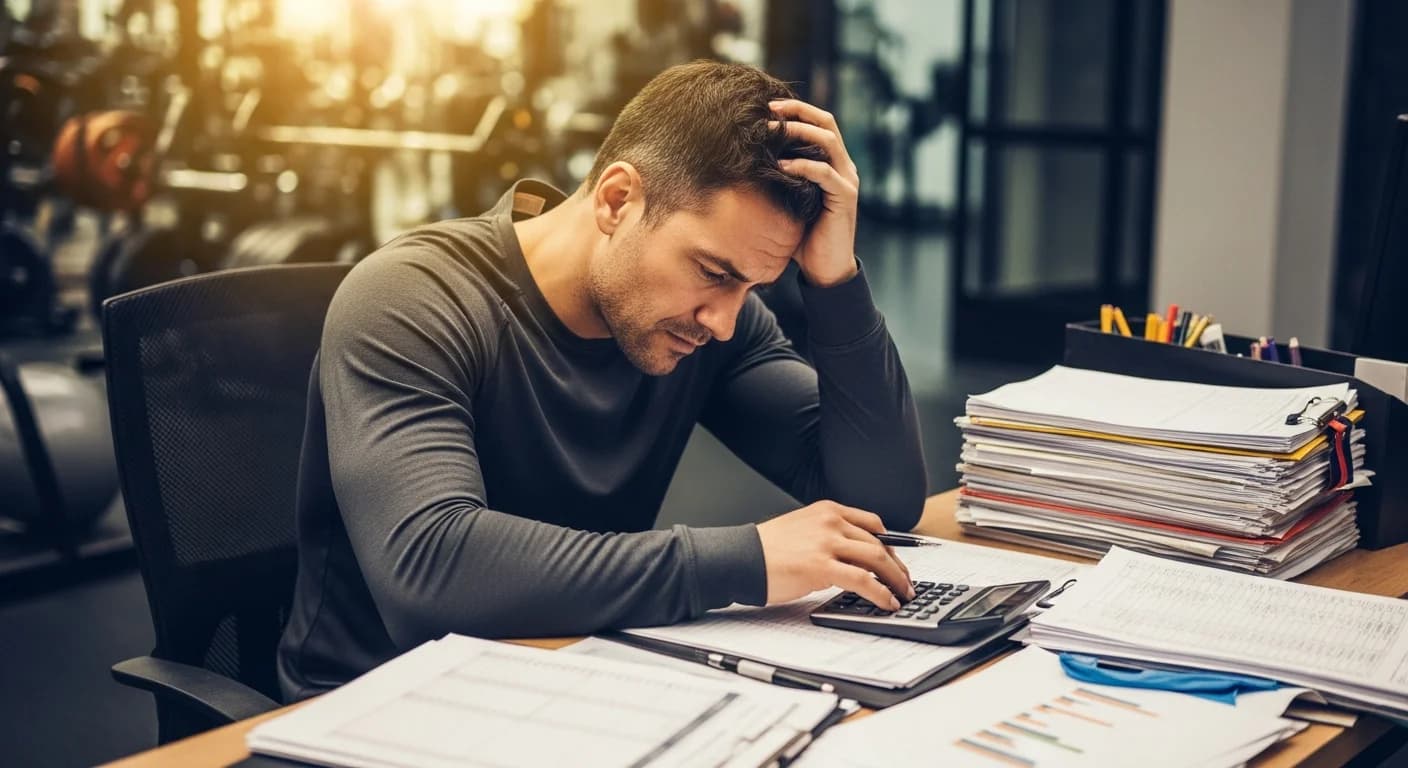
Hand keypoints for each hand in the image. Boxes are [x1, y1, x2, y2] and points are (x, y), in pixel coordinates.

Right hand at [756, 501, 914, 609]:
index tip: (898, 560)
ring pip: (877, 559)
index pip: (872, 524)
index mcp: (827, 510)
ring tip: (902, 595)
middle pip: (879, 543)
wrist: (741, 558)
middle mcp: (831, 522)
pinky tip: (886, 601)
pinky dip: (881, 593)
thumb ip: (828, 536)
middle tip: (906, 583)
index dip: (891, 545)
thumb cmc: (766, 550)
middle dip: (898, 567)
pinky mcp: (822, 566)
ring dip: (896, 580)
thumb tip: (853, 560)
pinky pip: (863, 580)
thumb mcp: (802, 529)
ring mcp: (827, 543)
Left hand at [769, 99, 859, 287]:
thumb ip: (782, 179)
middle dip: (797, 112)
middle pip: (826, 123)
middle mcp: (845, 166)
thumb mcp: (791, 200)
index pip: (821, 122)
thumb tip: (749, 161)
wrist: (826, 269)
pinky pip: (824, 173)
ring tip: (771, 132)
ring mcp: (847, 181)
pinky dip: (801, 165)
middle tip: (768, 110)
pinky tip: (779, 166)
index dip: (797, 109)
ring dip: (798, 132)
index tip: (769, 106)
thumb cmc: (805, 236)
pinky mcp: (844, 198)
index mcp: (834, 163)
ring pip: (827, 141)